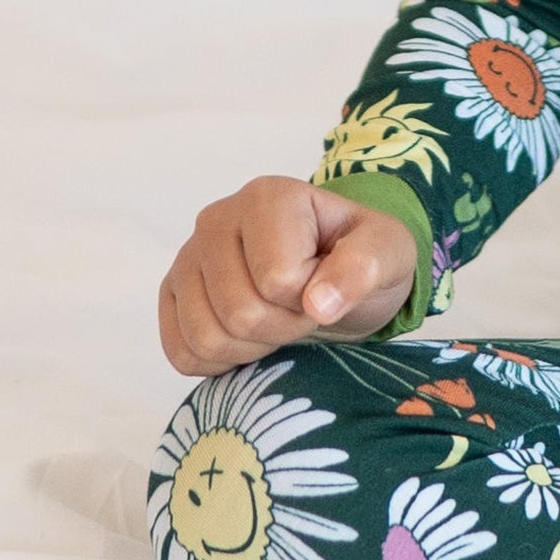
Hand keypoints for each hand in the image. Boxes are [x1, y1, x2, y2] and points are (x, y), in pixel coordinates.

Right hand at [158, 177, 419, 376]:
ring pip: (206, 336)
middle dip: (283, 328)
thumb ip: (363, 268)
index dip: (311, 300)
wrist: (336, 275)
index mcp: (268, 197)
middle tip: (304, 311)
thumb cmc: (361, 258)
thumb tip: (318, 303)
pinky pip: (181, 352)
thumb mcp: (387, 253)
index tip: (326, 285)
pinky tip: (247, 340)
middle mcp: (216, 219)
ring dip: (253, 347)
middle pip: (239, 312)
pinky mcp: (172, 294)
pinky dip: (219, 362)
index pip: (277, 279)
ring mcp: (187, 257)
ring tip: (277, 321)